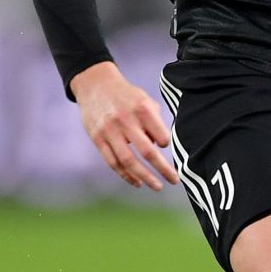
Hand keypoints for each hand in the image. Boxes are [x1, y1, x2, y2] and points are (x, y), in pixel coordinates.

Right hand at [71, 61, 178, 190]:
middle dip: (163, 169)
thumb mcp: (144, 100)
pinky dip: (126, 175)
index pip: (160, 134)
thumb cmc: (126, 96)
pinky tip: (137, 182)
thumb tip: (161, 145)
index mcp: (141, 109)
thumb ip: (154, 121)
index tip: (165, 145)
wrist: (95, 85)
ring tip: (157, 186)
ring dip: (145, 177)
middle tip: (175, 180)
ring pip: (128, 161)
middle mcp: (125, 120)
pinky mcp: (97, 139)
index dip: (166, 143)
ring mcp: (109, 131)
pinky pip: (113, 162)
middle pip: (147, 151)